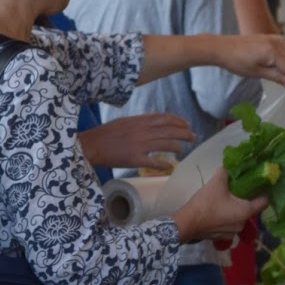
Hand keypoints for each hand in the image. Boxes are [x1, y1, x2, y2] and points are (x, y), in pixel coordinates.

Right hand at [79, 112, 195, 168]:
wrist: (91, 145)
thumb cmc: (105, 134)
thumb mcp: (124, 121)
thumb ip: (140, 122)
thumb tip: (154, 123)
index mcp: (139, 120)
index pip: (164, 118)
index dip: (178, 120)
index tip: (186, 124)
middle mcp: (142, 130)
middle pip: (169, 130)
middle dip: (184, 133)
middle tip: (193, 136)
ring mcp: (139, 145)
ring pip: (166, 144)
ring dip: (177, 146)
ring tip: (183, 149)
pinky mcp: (134, 159)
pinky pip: (154, 162)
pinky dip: (164, 165)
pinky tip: (170, 167)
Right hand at [172, 168, 266, 244]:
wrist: (187, 223)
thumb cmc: (205, 203)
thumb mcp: (216, 183)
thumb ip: (225, 172)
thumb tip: (228, 168)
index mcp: (245, 211)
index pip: (264, 202)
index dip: (263, 192)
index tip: (259, 185)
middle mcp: (242, 224)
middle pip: (249, 209)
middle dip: (244, 200)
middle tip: (235, 191)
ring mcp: (232, 233)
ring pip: (238, 218)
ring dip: (234, 210)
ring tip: (224, 202)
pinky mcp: (222, 237)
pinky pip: (228, 225)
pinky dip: (225, 219)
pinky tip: (216, 213)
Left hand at [217, 34, 284, 94]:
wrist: (222, 48)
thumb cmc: (236, 61)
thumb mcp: (257, 72)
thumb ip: (277, 77)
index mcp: (273, 51)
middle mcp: (277, 42)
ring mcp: (274, 38)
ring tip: (281, 79)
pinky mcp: (270, 37)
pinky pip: (283, 49)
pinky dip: (283, 59)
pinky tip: (276, 66)